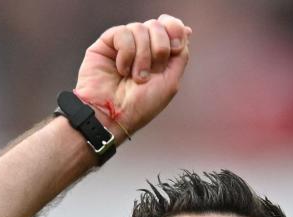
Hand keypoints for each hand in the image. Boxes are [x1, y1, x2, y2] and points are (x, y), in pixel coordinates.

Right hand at [75, 15, 191, 139]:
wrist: (114, 114)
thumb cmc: (141, 105)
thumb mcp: (171, 81)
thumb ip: (181, 54)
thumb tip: (186, 30)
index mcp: (160, 55)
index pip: (171, 27)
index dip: (175, 30)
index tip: (175, 48)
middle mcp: (143, 47)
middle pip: (157, 25)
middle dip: (159, 48)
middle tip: (151, 71)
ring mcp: (125, 44)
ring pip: (140, 28)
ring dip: (142, 56)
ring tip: (135, 76)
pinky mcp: (107, 43)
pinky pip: (122, 33)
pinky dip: (126, 54)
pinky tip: (121, 69)